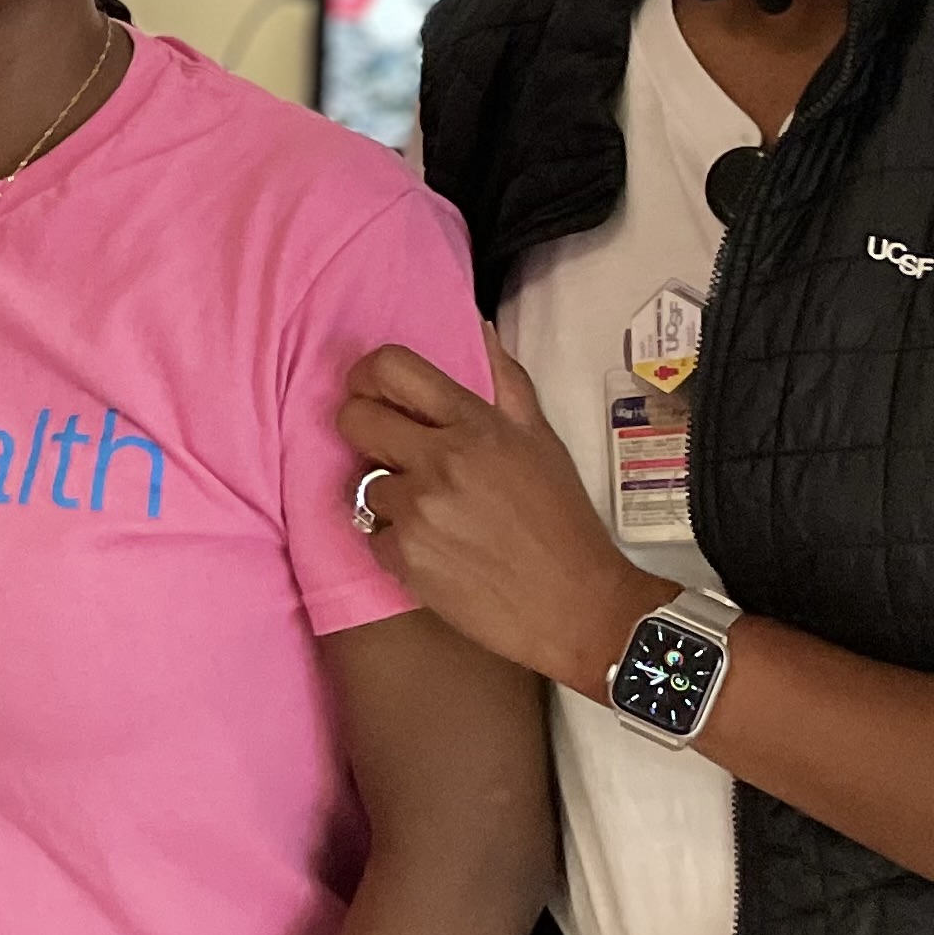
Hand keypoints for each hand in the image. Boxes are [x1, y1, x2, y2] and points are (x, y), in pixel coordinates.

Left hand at [337, 334, 669, 695]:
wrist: (578, 606)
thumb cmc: (563, 521)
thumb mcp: (542, 441)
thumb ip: (506, 382)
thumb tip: (478, 327)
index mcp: (475, 427)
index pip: (391, 369)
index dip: (367, 376)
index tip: (371, 391)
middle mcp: (440, 462)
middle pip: (355, 419)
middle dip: (364, 430)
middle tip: (389, 450)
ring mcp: (418, 511)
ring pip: (364, 484)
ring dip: (390, 498)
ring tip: (435, 515)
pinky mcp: (404, 558)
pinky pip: (373, 536)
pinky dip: (397, 544)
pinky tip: (436, 551)